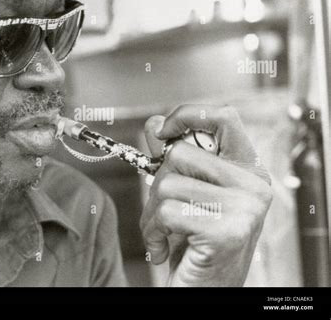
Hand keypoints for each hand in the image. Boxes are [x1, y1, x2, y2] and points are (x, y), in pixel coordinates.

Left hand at [140, 104, 272, 285]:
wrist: (203, 289)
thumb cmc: (195, 243)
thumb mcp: (187, 194)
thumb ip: (172, 158)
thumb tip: (154, 123)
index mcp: (247, 170)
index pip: (223, 117)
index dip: (188, 115)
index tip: (162, 131)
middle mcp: (254, 185)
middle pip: (179, 154)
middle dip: (156, 184)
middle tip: (162, 213)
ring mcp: (245, 207)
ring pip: (167, 184)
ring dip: (151, 214)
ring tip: (163, 234)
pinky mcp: (227, 230)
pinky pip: (166, 212)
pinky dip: (153, 232)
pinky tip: (164, 249)